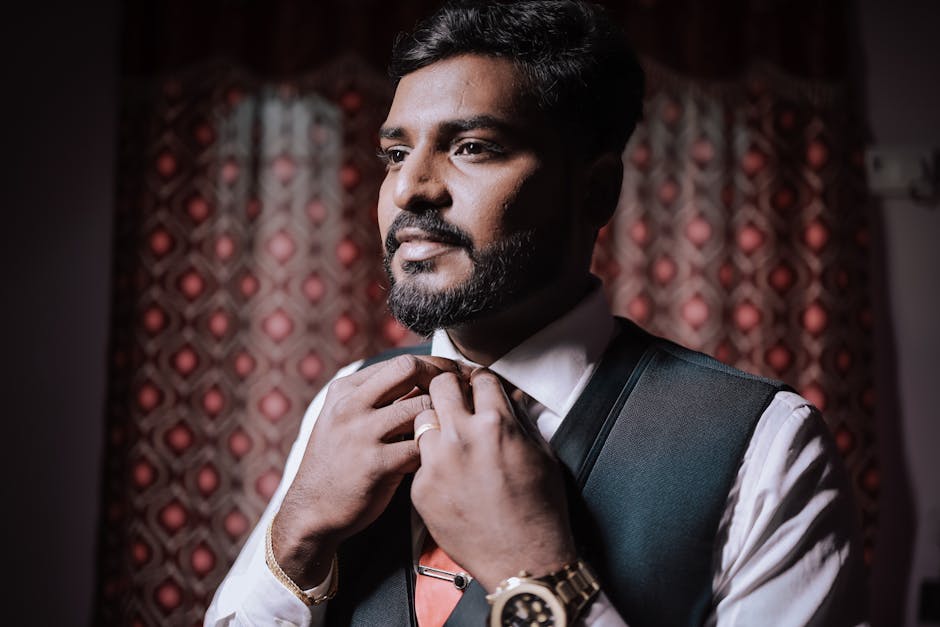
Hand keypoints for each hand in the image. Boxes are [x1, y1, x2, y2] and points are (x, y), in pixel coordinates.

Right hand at [272, 354, 458, 586]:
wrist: (311, 511)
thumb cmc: (339, 464)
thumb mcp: (345, 420)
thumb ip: (378, 399)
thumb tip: (428, 378)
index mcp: (345, 391)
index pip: (401, 362)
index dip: (437, 368)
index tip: (456, 379)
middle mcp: (350, 406)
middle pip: (410, 370)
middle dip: (443, 379)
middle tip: (462, 395)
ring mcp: (361, 434)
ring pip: (421, 407)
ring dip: (442, 418)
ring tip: (451, 431)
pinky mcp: (374, 465)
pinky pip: (421, 447)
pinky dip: (433, 451)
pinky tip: (434, 461)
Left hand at [411, 368, 576, 591]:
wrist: (522, 561)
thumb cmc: (539, 511)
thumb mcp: (542, 454)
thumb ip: (520, 420)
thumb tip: (510, 398)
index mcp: (495, 424)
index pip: (479, 378)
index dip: (481, 381)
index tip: (479, 386)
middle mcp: (461, 437)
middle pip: (439, 386)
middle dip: (449, 387)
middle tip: (456, 399)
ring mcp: (436, 463)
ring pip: (422, 419)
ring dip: (436, 423)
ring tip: (450, 438)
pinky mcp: (420, 488)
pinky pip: (419, 459)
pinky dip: (432, 461)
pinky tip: (449, 475)